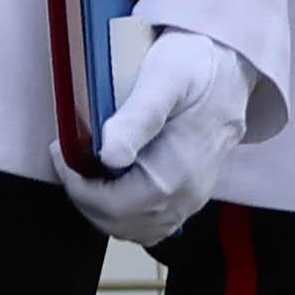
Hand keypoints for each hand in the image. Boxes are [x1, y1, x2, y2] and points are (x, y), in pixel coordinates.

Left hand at [61, 25, 260, 242]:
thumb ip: (138, 117)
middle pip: (122, 224)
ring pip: (137, 230)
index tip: (62, 155)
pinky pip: (154, 223)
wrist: (232, 65)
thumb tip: (108, 155)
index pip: (115, 208)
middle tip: (68, 162)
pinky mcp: (192, 194)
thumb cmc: (197, 65)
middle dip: (85, 199)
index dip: (79, 188)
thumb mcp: (164, 76)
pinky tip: (113, 184)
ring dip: (103, 209)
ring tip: (85, 173)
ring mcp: (192, 199)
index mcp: (177, 172)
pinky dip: (127, 214)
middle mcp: (187, 194)